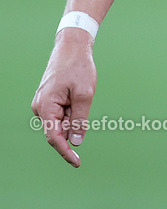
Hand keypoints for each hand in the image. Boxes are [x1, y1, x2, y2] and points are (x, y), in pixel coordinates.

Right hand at [31, 28, 96, 166]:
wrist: (72, 46)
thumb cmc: (78, 67)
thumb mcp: (84, 94)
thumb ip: (80, 119)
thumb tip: (76, 142)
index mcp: (45, 107)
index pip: (54, 138)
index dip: (66, 152)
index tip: (77, 162)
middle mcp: (40, 107)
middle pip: (59, 129)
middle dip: (74, 125)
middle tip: (83, 102)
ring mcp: (44, 103)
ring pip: (61, 121)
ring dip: (74, 115)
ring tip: (80, 92)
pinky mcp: (49, 99)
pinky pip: (61, 112)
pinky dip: (72, 109)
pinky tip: (76, 93)